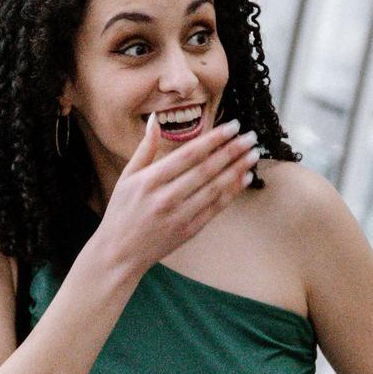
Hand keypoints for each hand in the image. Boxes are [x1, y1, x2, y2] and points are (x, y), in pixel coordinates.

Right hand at [86, 117, 259, 274]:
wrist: (119, 253)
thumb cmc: (121, 212)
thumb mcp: (127, 177)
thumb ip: (145, 148)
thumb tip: (155, 120)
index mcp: (151, 180)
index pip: (189, 154)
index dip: (213, 139)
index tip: (232, 126)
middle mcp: (166, 197)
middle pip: (206, 169)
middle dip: (232, 151)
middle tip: (251, 137)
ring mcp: (179, 215)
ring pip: (215, 188)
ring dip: (237, 170)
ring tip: (253, 154)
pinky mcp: (189, 230)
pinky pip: (215, 208)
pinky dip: (232, 193)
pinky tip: (245, 179)